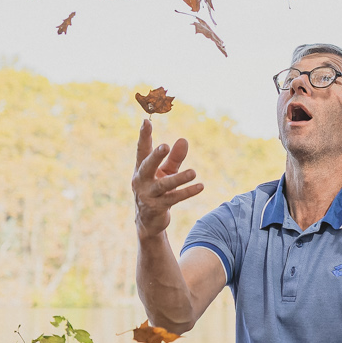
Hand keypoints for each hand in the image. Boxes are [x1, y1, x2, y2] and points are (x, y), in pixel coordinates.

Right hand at [133, 119, 205, 238]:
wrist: (148, 221)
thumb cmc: (157, 190)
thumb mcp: (166, 172)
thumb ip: (175, 157)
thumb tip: (184, 140)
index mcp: (141, 168)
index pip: (142, 149)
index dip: (144, 136)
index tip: (146, 121)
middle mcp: (141, 180)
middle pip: (147, 165)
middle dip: (156, 156)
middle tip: (165, 146)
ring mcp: (148, 195)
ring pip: (164, 185)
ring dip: (179, 178)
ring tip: (193, 172)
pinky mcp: (157, 207)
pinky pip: (174, 198)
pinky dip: (187, 192)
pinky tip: (200, 186)